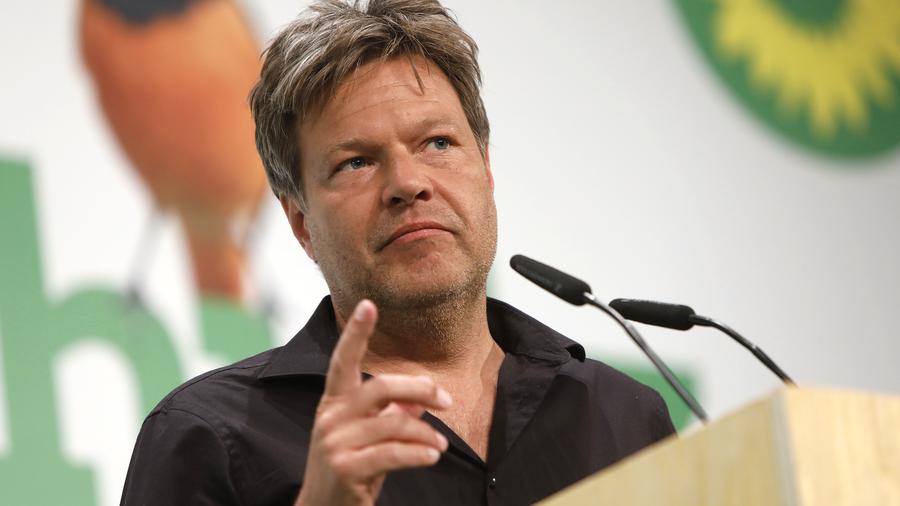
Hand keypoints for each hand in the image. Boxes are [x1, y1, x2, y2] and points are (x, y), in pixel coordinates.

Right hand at [294, 300, 451, 505]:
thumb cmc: (348, 471)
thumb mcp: (367, 437)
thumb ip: (391, 415)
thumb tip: (419, 401)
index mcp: (333, 403)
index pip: (343, 361)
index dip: (356, 333)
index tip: (368, 304)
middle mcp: (331, 418)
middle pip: (381, 387)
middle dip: (420, 390)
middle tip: (448, 400)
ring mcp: (335, 443)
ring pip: (394, 423)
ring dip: (426, 432)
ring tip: (442, 444)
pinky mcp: (346, 468)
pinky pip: (394, 453)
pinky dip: (419, 453)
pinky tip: (433, 456)